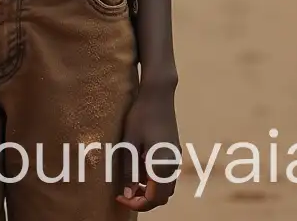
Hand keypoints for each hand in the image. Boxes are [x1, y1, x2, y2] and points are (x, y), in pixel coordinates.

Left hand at [114, 84, 179, 211]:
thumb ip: (129, 170)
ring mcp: (175, 157)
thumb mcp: (129, 142)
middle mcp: (172, 164)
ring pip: (166, 187)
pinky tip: (139, 167)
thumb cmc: (140, 115)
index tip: (120, 197)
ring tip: (130, 181)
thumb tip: (128, 194)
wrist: (158, 94)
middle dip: (144, 200)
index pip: (153, 198)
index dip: (136, 203)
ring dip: (150, 191)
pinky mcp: (174, 151)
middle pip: (162, 197)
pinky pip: (167, 175)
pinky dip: (154, 180)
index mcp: (162, 164)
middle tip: (124, 193)